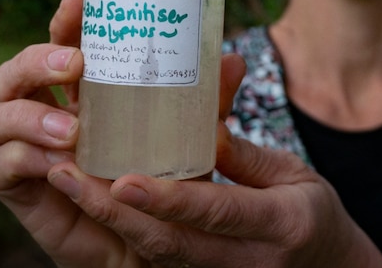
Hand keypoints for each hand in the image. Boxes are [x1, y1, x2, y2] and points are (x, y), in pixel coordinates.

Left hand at [0, 0, 381, 266]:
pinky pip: (159, 260)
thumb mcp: (294, 174)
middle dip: (114, 213)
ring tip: (67, 184)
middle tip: (68, 176)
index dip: (168, 200)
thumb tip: (204, 127)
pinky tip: (93, 204)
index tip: (124, 180)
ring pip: (157, 256)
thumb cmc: (314, 214)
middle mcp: (247, 259)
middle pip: (171, 243)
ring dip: (109, 222)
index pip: (216, 211)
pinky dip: (123, 234)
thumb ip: (246, 155)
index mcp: (280, 223)